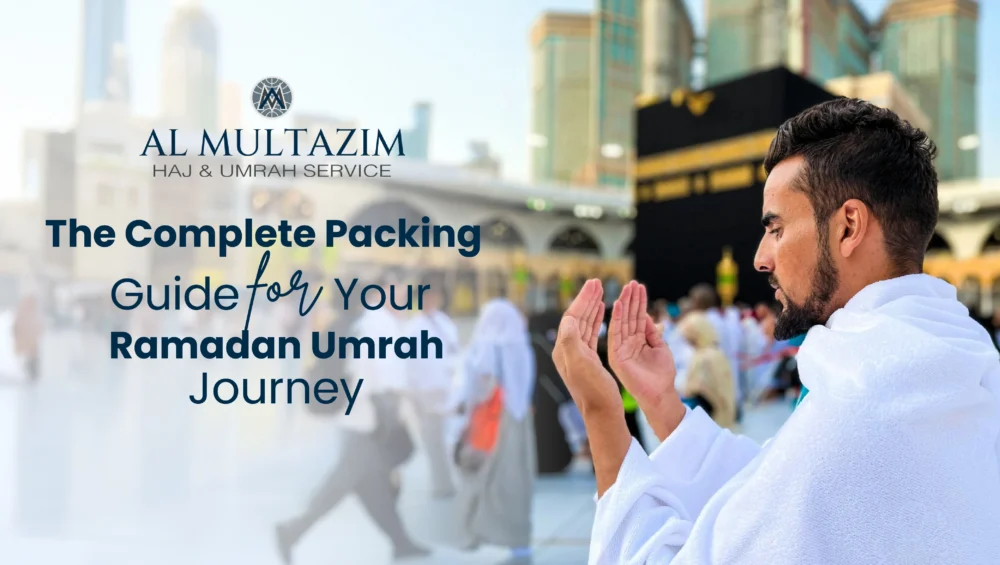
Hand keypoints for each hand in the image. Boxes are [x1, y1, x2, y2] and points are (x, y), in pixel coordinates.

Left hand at [552, 279, 622, 416]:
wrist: (603, 413)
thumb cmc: (594, 392)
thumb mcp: (581, 365)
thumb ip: (572, 341)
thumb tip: (568, 320)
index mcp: (564, 349)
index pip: (571, 317)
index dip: (582, 300)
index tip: (594, 284)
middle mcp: (567, 350)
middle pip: (576, 317)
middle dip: (586, 299)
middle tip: (597, 283)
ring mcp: (577, 355)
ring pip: (584, 324)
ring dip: (592, 307)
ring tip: (600, 291)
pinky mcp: (588, 360)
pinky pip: (590, 334)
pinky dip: (596, 320)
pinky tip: (601, 311)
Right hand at [608, 281, 684, 439]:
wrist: (660, 394)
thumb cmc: (662, 374)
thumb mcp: (660, 348)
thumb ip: (652, 333)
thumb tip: (646, 316)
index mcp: (637, 341)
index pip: (637, 318)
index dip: (638, 303)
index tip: (639, 286)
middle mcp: (627, 343)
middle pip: (629, 317)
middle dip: (632, 299)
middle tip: (633, 282)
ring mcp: (620, 349)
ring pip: (622, 322)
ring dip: (625, 304)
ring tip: (628, 288)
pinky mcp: (616, 355)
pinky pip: (615, 334)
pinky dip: (617, 319)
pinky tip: (619, 304)